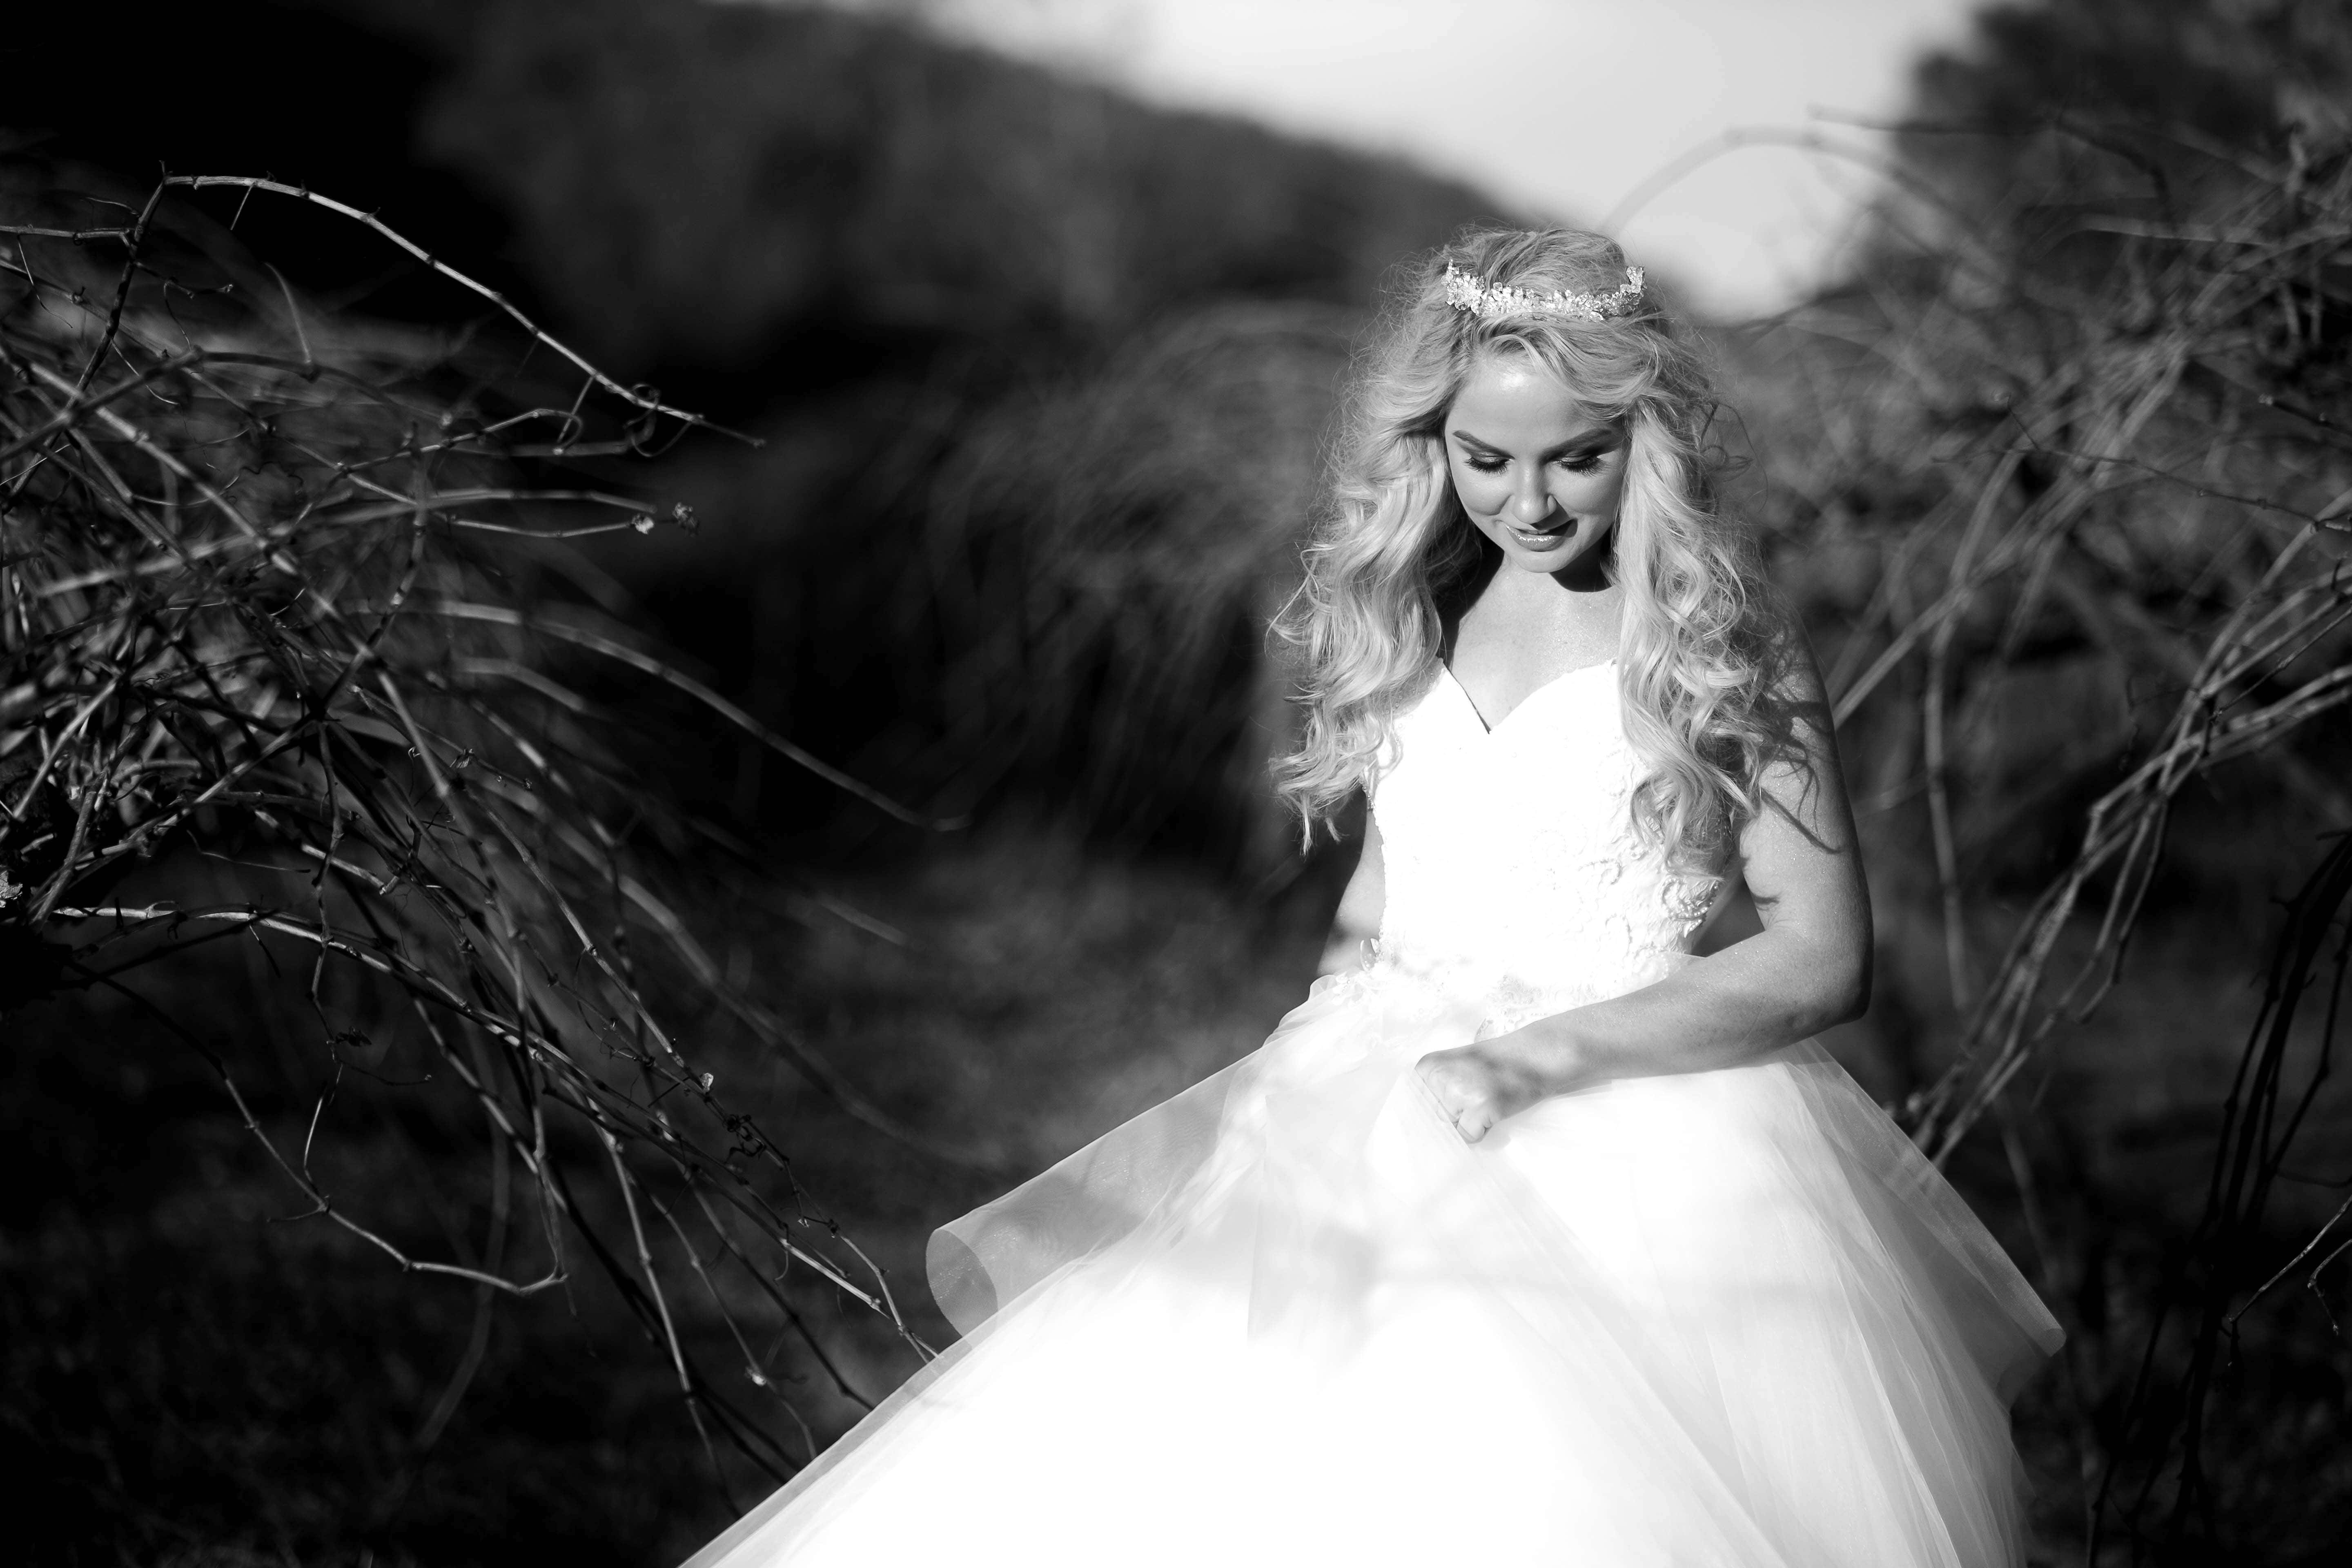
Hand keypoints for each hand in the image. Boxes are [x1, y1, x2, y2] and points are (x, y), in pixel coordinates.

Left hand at [1415, 1036, 1553, 1143]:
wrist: (1534, 1055)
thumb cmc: (1495, 1063)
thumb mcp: (1455, 1066)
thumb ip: (1435, 1089)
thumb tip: (1418, 1129)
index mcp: (1428, 1066)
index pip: (1411, 1105)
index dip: (1424, 1116)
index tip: (1435, 1117)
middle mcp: (1440, 1078)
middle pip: (1432, 1119)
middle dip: (1450, 1118)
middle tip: (1473, 1098)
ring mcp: (1460, 1092)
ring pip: (1450, 1129)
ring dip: (1467, 1123)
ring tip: (1486, 1100)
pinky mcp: (1481, 1107)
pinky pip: (1469, 1136)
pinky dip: (1482, 1130)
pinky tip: (1495, 1108)